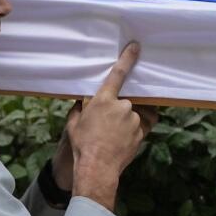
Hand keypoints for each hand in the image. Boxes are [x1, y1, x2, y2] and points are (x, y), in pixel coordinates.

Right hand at [64, 42, 157, 205]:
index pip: (118, 74)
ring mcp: (134, 119)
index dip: (127, 58)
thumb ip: (79, 109)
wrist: (97, 169)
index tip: (136, 47)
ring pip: (132, 114)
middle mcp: (122, 106)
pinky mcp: (142, 131)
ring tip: (114, 136)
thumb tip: (81, 102)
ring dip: (126, 121)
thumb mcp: (73, 124)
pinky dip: (133, 130)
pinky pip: (140, 125)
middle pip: (124, 100)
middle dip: (117, 109)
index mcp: (104, 100)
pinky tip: (122, 141)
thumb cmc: (82, 145)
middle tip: (108, 125)